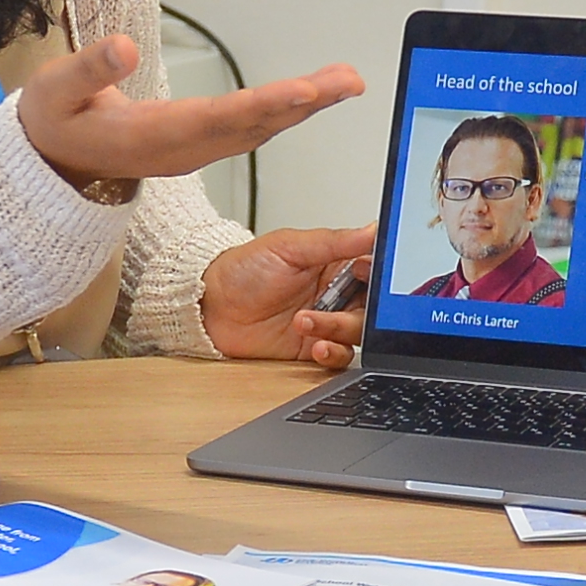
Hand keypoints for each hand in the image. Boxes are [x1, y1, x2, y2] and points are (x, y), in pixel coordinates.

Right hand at [17, 35, 362, 184]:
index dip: (264, 105)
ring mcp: (194, 150)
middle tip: (349, 80)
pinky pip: (252, 128)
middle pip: (254, 126)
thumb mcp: (55, 92)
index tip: (305, 92)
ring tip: (346, 81)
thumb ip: (89, 70)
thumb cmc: (55, 121)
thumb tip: (124, 46)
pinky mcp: (199, 143)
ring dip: (305, 106)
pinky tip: (313, 94)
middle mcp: (183, 149)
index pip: (218, 119)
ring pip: (260, 128)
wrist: (52, 161)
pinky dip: (287, 110)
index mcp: (151, 138)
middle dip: (305, 103)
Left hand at [202, 225, 374, 366]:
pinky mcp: (313, 349)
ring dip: (338, 329)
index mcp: (334, 264)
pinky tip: (317, 346)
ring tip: (305, 322)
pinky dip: (333, 353)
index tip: (361, 272)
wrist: (210, 307)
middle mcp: (334, 295)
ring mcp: (325, 323)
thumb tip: (372, 229)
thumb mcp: (289, 247)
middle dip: (359, 308)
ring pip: (357, 332)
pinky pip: (339, 357)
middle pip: (371, 306)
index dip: (374, 274)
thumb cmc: (243, 271)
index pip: (372, 269)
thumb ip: (334, 241)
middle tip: (333, 302)